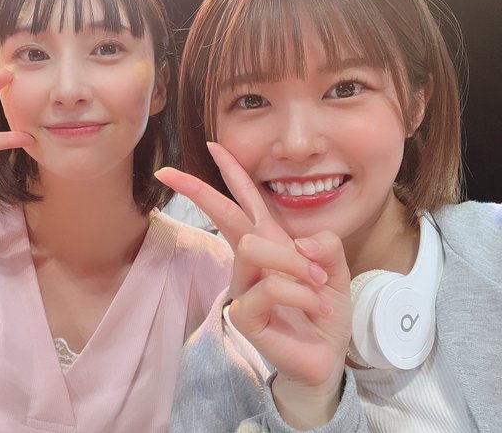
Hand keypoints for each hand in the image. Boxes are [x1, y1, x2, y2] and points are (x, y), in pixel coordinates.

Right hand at [155, 142, 351, 426]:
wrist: (326, 357)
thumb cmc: (323, 312)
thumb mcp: (335, 271)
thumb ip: (325, 246)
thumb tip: (299, 240)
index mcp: (271, 243)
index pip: (245, 202)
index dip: (231, 173)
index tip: (213, 146)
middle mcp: (251, 262)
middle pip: (225, 215)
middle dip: (199, 190)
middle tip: (168, 173)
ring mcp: (243, 287)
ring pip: (255, 248)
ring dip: (295, 264)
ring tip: (319, 286)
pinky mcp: (243, 315)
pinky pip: (269, 288)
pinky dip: (301, 294)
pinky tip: (315, 307)